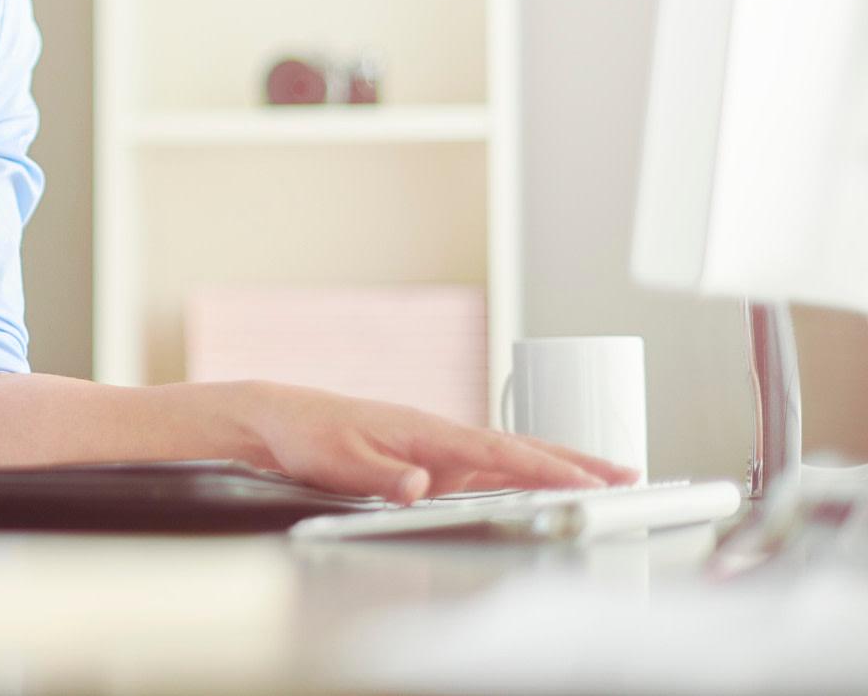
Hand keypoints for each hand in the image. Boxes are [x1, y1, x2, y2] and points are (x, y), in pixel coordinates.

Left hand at [234, 382, 642, 504]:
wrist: (281, 421)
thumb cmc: (309, 433)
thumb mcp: (338, 460)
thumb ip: (381, 475)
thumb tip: (418, 486)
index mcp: (426, 429)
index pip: (498, 452)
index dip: (545, 469)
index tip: (587, 481)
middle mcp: (441, 435)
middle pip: (519, 449)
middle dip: (575, 461)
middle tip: (628, 474)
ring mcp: (439, 448)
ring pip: (512, 459)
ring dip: (559, 467)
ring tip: (608, 479)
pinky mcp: (431, 463)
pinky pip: (490, 470)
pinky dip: (526, 475)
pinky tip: (548, 488)